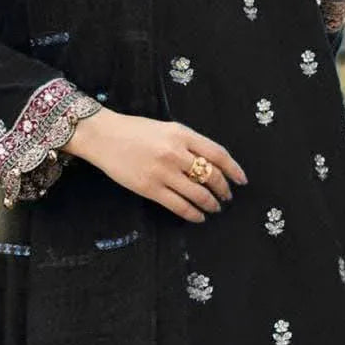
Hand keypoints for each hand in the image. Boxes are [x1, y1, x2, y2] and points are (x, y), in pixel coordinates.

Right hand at [62, 107, 247, 222]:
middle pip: (211, 176)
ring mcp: (163, 172)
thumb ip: (188, 142)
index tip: (241, 180)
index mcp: (182, 134)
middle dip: (223, 189)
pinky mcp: (150, 189)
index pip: (218, 154)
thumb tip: (211, 162)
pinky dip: (193, 213)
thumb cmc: (134, 130)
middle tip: (227, 196)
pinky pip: (179, 206)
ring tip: (214, 208)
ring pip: (198, 194)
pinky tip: (198, 216)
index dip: (233, 169)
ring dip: (211, 204)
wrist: (103, 136)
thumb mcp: (166, 128)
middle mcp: (176, 153)